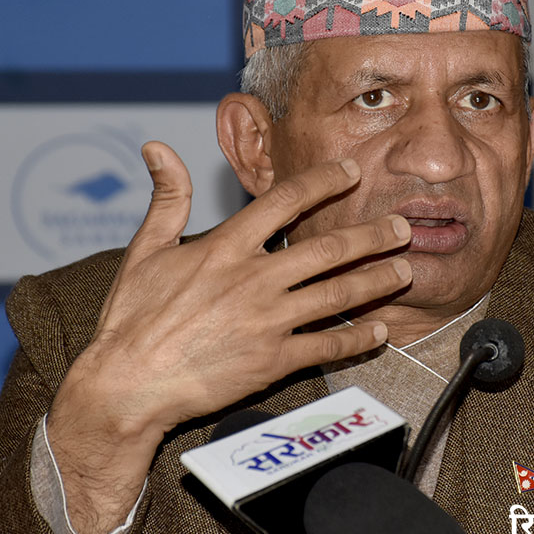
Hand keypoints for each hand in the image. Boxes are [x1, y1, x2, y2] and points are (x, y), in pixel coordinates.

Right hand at [46, 141, 411, 533]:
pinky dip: (358, 339)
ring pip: (337, 295)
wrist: (127, 385)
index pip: (285, 202)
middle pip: (327, 249)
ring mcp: (267, 322)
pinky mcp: (273, 361)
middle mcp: (254, 280)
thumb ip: (165, 197)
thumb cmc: (131, 318)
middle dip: (371, 235)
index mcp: (225, 247)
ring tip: (405, 270)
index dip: (323, 182)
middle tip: (402, 226)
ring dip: (377, 281)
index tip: (351, 171)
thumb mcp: (144, 249)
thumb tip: (157, 148)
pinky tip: (380, 331)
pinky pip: (327, 346)